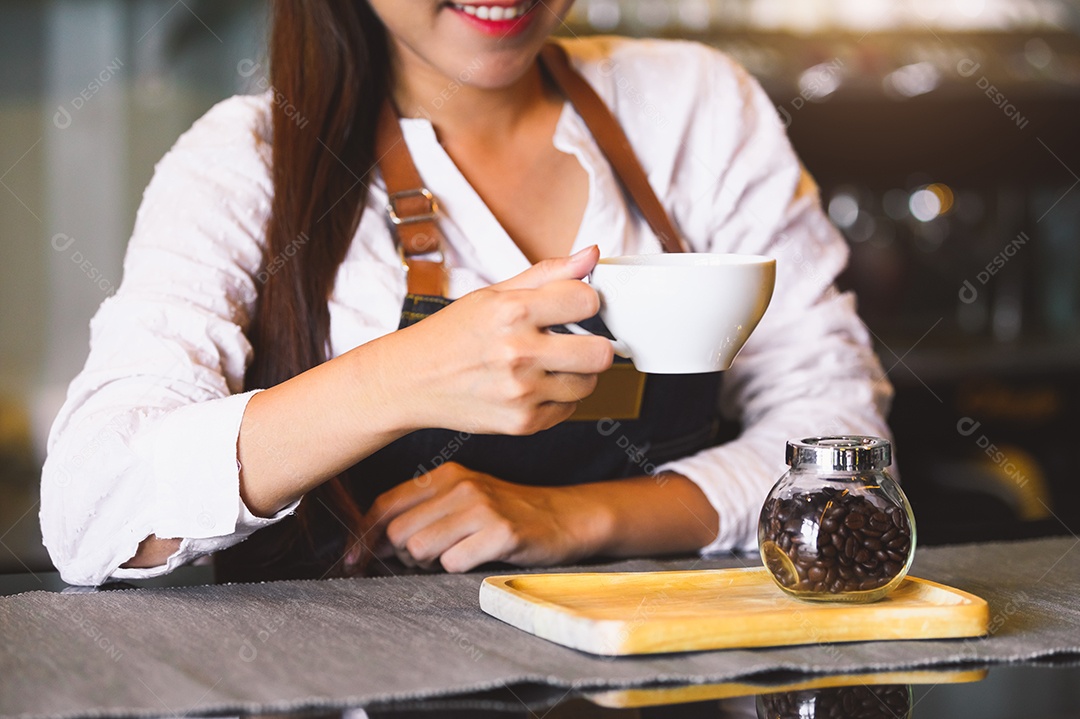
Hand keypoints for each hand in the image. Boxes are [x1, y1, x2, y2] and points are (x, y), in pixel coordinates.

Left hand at [364, 462, 610, 572]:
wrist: (563, 517)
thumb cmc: (505, 514)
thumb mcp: (462, 500)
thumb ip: (419, 512)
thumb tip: (370, 544)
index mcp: (445, 475)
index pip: (384, 504)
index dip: (364, 537)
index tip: (354, 560)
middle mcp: (460, 485)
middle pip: (397, 533)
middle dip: (404, 556)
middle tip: (430, 559)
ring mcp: (481, 507)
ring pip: (419, 549)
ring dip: (431, 564)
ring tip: (456, 556)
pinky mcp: (501, 532)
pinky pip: (453, 563)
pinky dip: (459, 569)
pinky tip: (478, 558)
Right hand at [381, 246, 614, 436]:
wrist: (410, 381)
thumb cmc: (453, 334)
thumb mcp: (493, 294)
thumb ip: (548, 274)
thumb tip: (592, 254)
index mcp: (511, 312)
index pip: (587, 300)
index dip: (585, 301)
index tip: (573, 306)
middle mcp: (517, 353)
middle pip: (600, 353)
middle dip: (593, 344)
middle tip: (574, 341)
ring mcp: (521, 393)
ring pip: (589, 384)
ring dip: (576, 373)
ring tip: (548, 364)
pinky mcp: (523, 423)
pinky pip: (569, 409)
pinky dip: (557, 398)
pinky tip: (532, 386)